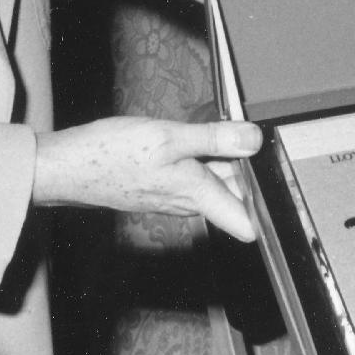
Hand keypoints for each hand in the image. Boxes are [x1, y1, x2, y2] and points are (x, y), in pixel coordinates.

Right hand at [33, 116, 261, 240]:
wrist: (66, 167)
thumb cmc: (109, 154)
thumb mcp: (167, 137)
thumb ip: (213, 139)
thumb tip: (253, 141)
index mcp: (196, 193)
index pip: (245, 222)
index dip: (269, 212)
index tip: (288, 194)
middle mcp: (189, 201)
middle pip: (234, 192)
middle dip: (250, 170)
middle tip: (263, 141)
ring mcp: (174, 195)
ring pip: (214, 181)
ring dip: (227, 160)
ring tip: (235, 132)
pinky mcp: (160, 185)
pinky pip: (194, 175)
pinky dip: (203, 158)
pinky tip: (199, 137)